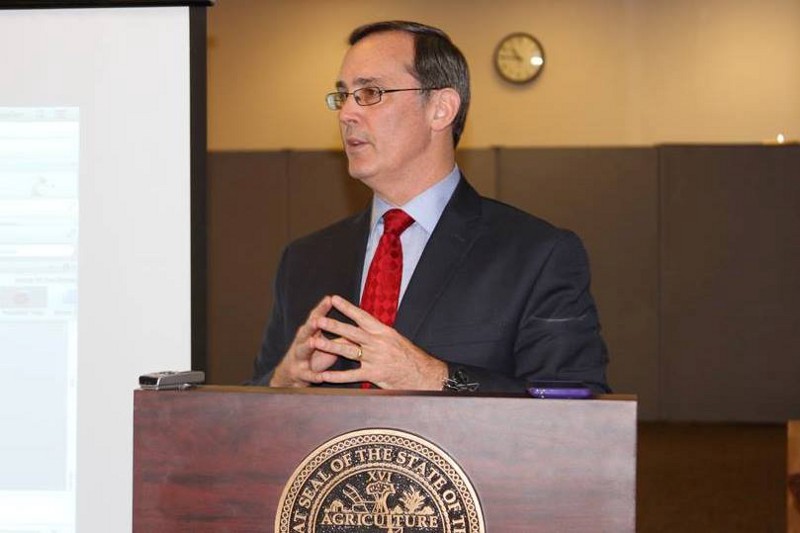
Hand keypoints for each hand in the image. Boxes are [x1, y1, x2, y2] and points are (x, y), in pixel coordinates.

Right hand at [269, 296, 338, 386]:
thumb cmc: (315, 353)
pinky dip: (314, 376)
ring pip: (303, 350)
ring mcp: (299, 357)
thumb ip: (341, 334)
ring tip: (312, 342)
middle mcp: (302, 342)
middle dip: (311, 325)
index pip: (316, 317)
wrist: (294, 374)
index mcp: (310, 332)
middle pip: (306, 331)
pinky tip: (320, 376)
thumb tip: (361, 325)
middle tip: (317, 319)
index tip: (330, 299)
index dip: (322, 308)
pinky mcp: (301, 373)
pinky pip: (308, 375)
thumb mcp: (328, 342)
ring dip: (307, 346)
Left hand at [308, 295, 447, 389]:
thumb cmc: (408, 355)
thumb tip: (363, 326)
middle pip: (351, 331)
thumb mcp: (394, 338)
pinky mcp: (373, 374)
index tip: (334, 299)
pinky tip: (324, 376)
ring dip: (329, 346)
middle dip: (333, 325)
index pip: (362, 316)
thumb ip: (377, 334)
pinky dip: (337, 377)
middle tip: (318, 319)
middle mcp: (377, 343)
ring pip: (348, 351)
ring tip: (315, 342)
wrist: (423, 373)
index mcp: (382, 331)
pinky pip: (351, 375)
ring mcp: (374, 358)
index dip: (347, 307)